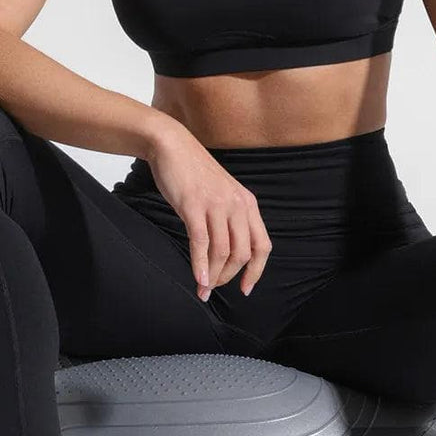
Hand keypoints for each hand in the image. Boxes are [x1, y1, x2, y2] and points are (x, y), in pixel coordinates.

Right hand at [145, 130, 271, 299]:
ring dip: (213, 275)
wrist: (173, 146)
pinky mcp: (194, 205)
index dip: (256, 271)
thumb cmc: (195, 174)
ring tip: (203, 289)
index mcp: (248, 204)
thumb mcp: (223, 195)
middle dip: (229, 276)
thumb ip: (231, 218)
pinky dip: (200, 265)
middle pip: (242, 253)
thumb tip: (229, 253)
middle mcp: (237, 205)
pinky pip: (201, 241)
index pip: (262, 246)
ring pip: (222, 251)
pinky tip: (198, 279)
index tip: (245, 289)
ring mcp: (216, 204)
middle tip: (214, 287)